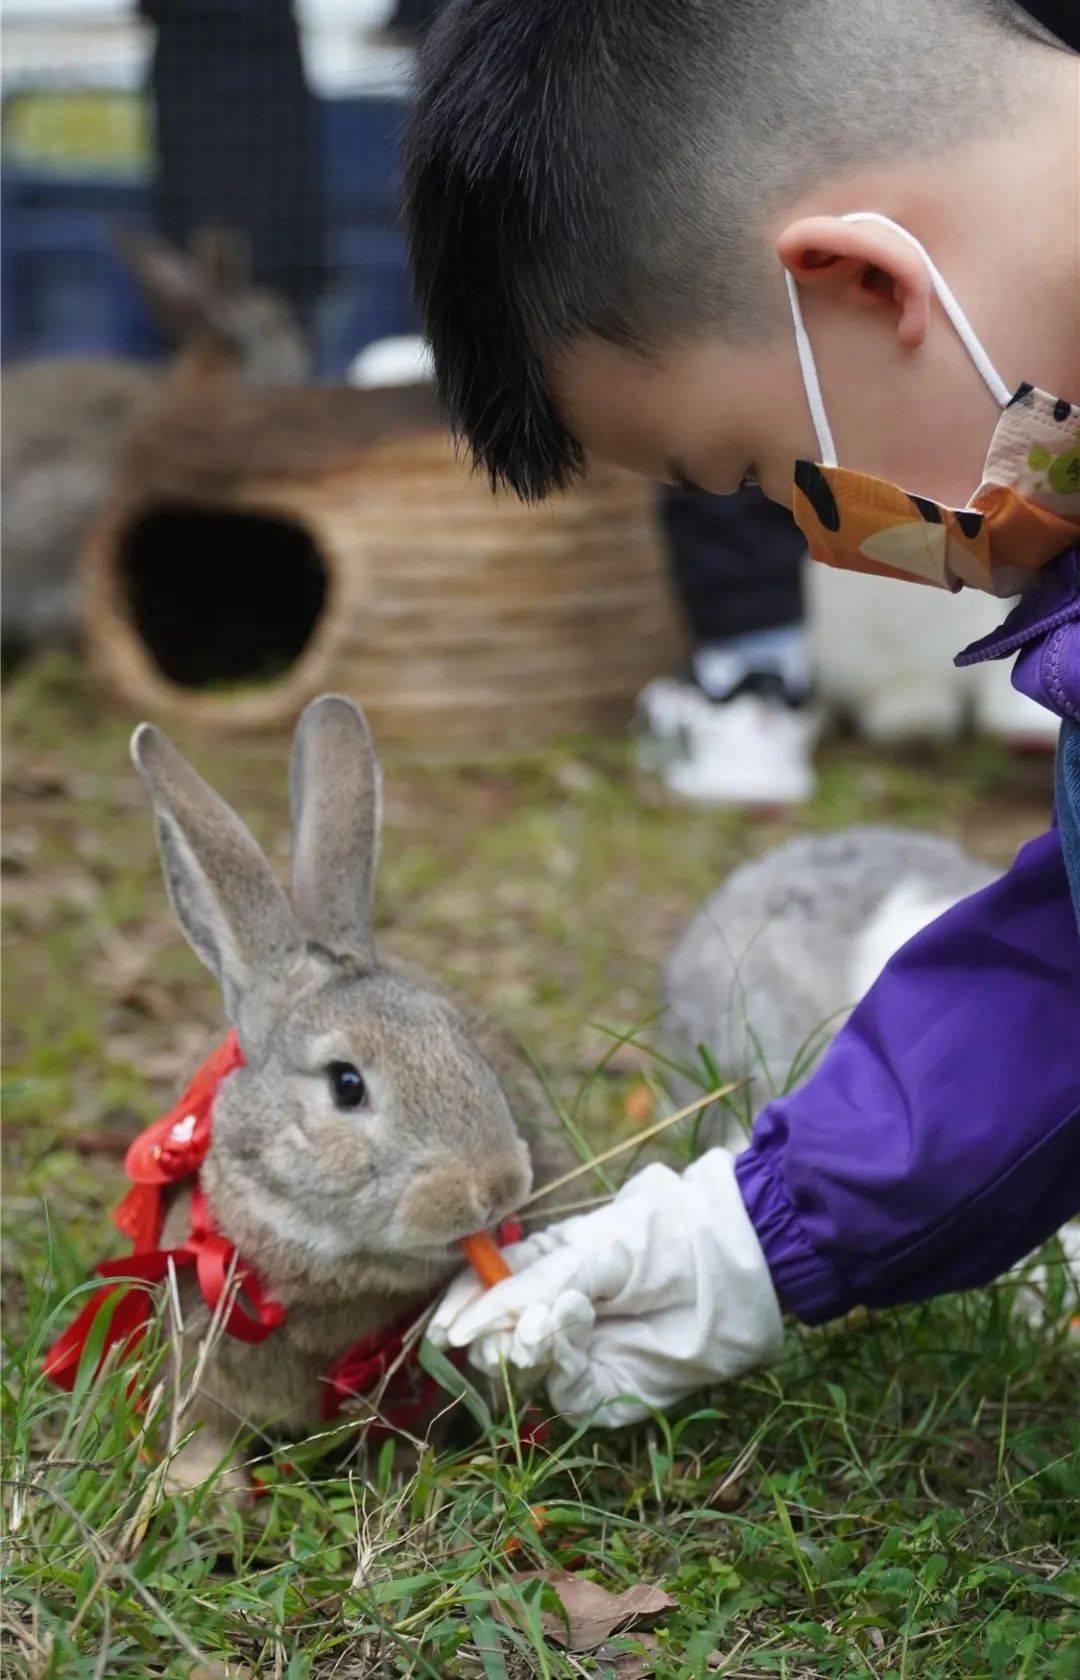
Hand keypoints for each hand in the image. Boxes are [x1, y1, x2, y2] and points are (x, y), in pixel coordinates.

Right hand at [429, 1149, 783, 1426]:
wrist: (736, 1265)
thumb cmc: (663, 1237)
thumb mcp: (591, 1246)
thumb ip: (533, 1282)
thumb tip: (470, 1322)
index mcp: (547, 1270)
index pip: (486, 1297)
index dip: (461, 1310)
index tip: (444, 1324)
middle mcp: (557, 1317)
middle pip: (495, 1344)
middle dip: (489, 1336)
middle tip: (501, 1324)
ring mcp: (583, 1357)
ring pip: (524, 1374)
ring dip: (523, 1348)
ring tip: (547, 1319)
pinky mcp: (609, 1393)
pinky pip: (566, 1393)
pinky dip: (559, 1362)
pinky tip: (573, 1325)